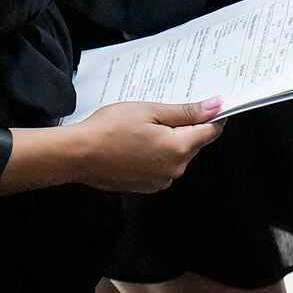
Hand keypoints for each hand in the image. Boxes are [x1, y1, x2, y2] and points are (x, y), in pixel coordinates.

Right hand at [72, 100, 223, 192]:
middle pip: (194, 143)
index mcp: (178, 148)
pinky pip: (163, 166)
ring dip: (169, 141)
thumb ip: (185, 111)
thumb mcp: (150, 111)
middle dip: (185, 127)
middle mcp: (175, 168)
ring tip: (143, 129)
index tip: (211, 106)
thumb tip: (215, 107)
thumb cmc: (107, 130)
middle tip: (160, 113)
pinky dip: (156, 154)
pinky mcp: (149, 185)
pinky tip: (137, 144)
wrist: (77, 155)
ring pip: (178, 155)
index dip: (213, 116)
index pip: (211, 131)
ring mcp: (162, 180)